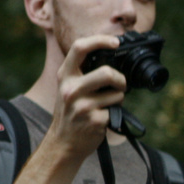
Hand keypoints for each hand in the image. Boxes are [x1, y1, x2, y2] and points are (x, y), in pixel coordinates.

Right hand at [46, 34, 127, 159]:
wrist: (63, 142)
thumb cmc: (71, 112)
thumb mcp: (69, 87)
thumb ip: (83, 72)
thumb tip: (112, 56)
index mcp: (65, 75)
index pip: (80, 48)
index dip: (100, 41)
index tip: (116, 42)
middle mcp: (71, 89)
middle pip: (107, 73)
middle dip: (120, 80)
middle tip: (119, 86)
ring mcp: (82, 106)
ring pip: (117, 93)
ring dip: (118, 99)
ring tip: (107, 105)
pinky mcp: (94, 121)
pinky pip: (117, 110)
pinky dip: (116, 113)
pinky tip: (104, 118)